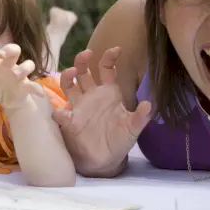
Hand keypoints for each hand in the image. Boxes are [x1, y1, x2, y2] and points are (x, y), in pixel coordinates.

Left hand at [0, 43, 44, 109]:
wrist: (7, 100)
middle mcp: (9, 65)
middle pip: (14, 49)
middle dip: (9, 49)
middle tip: (2, 55)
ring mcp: (20, 74)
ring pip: (28, 64)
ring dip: (23, 68)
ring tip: (16, 75)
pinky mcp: (27, 85)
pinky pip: (34, 85)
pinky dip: (38, 88)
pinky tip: (39, 94)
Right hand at [51, 47, 151, 174]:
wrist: (106, 159)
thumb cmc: (120, 139)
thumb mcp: (133, 128)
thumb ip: (140, 117)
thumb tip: (150, 104)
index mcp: (109, 93)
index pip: (107, 69)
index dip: (109, 57)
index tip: (116, 50)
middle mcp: (92, 95)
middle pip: (84, 71)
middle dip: (83, 60)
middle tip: (87, 54)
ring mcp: (79, 106)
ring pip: (69, 85)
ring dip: (68, 76)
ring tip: (71, 73)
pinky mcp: (70, 121)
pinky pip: (62, 115)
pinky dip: (60, 113)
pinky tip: (61, 114)